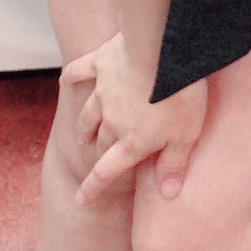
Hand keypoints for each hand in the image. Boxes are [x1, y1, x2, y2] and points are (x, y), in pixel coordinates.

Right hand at [62, 32, 208, 204]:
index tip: (80, 199)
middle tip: (97, 153)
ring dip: (83, 126)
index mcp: (133, 141)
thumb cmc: (180, 96)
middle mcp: (112, 121)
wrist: (162, 52)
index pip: (107, 172)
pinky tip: (64, 80)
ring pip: (87, 115)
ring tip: (82, 135)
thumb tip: (168, 195)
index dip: (92, 188)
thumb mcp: (186, 135)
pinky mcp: (101, 64)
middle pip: (100, 141)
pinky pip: (79, 72)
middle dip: (98, 150)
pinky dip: (71, 76)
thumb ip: (174, 164)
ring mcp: (103, 92)